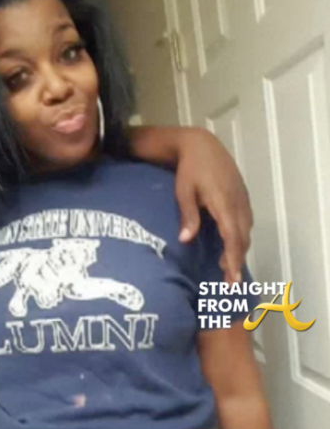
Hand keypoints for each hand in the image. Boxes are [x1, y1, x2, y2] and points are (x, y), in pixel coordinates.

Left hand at [175, 129, 252, 282]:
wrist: (202, 145)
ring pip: (246, 231)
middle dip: (237, 261)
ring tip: (228, 269)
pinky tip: (232, 246)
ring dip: (239, 250)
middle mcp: (237, 203)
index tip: (232, 276)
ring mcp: (242, 199)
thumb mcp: (184, 191)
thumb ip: (188, 215)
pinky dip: (240, 237)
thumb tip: (185, 240)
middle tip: (230, 283)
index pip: (232, 236)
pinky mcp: (242, 197)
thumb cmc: (189, 169)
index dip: (234, 258)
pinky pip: (245, 222)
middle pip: (242, 238)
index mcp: (223, 202)